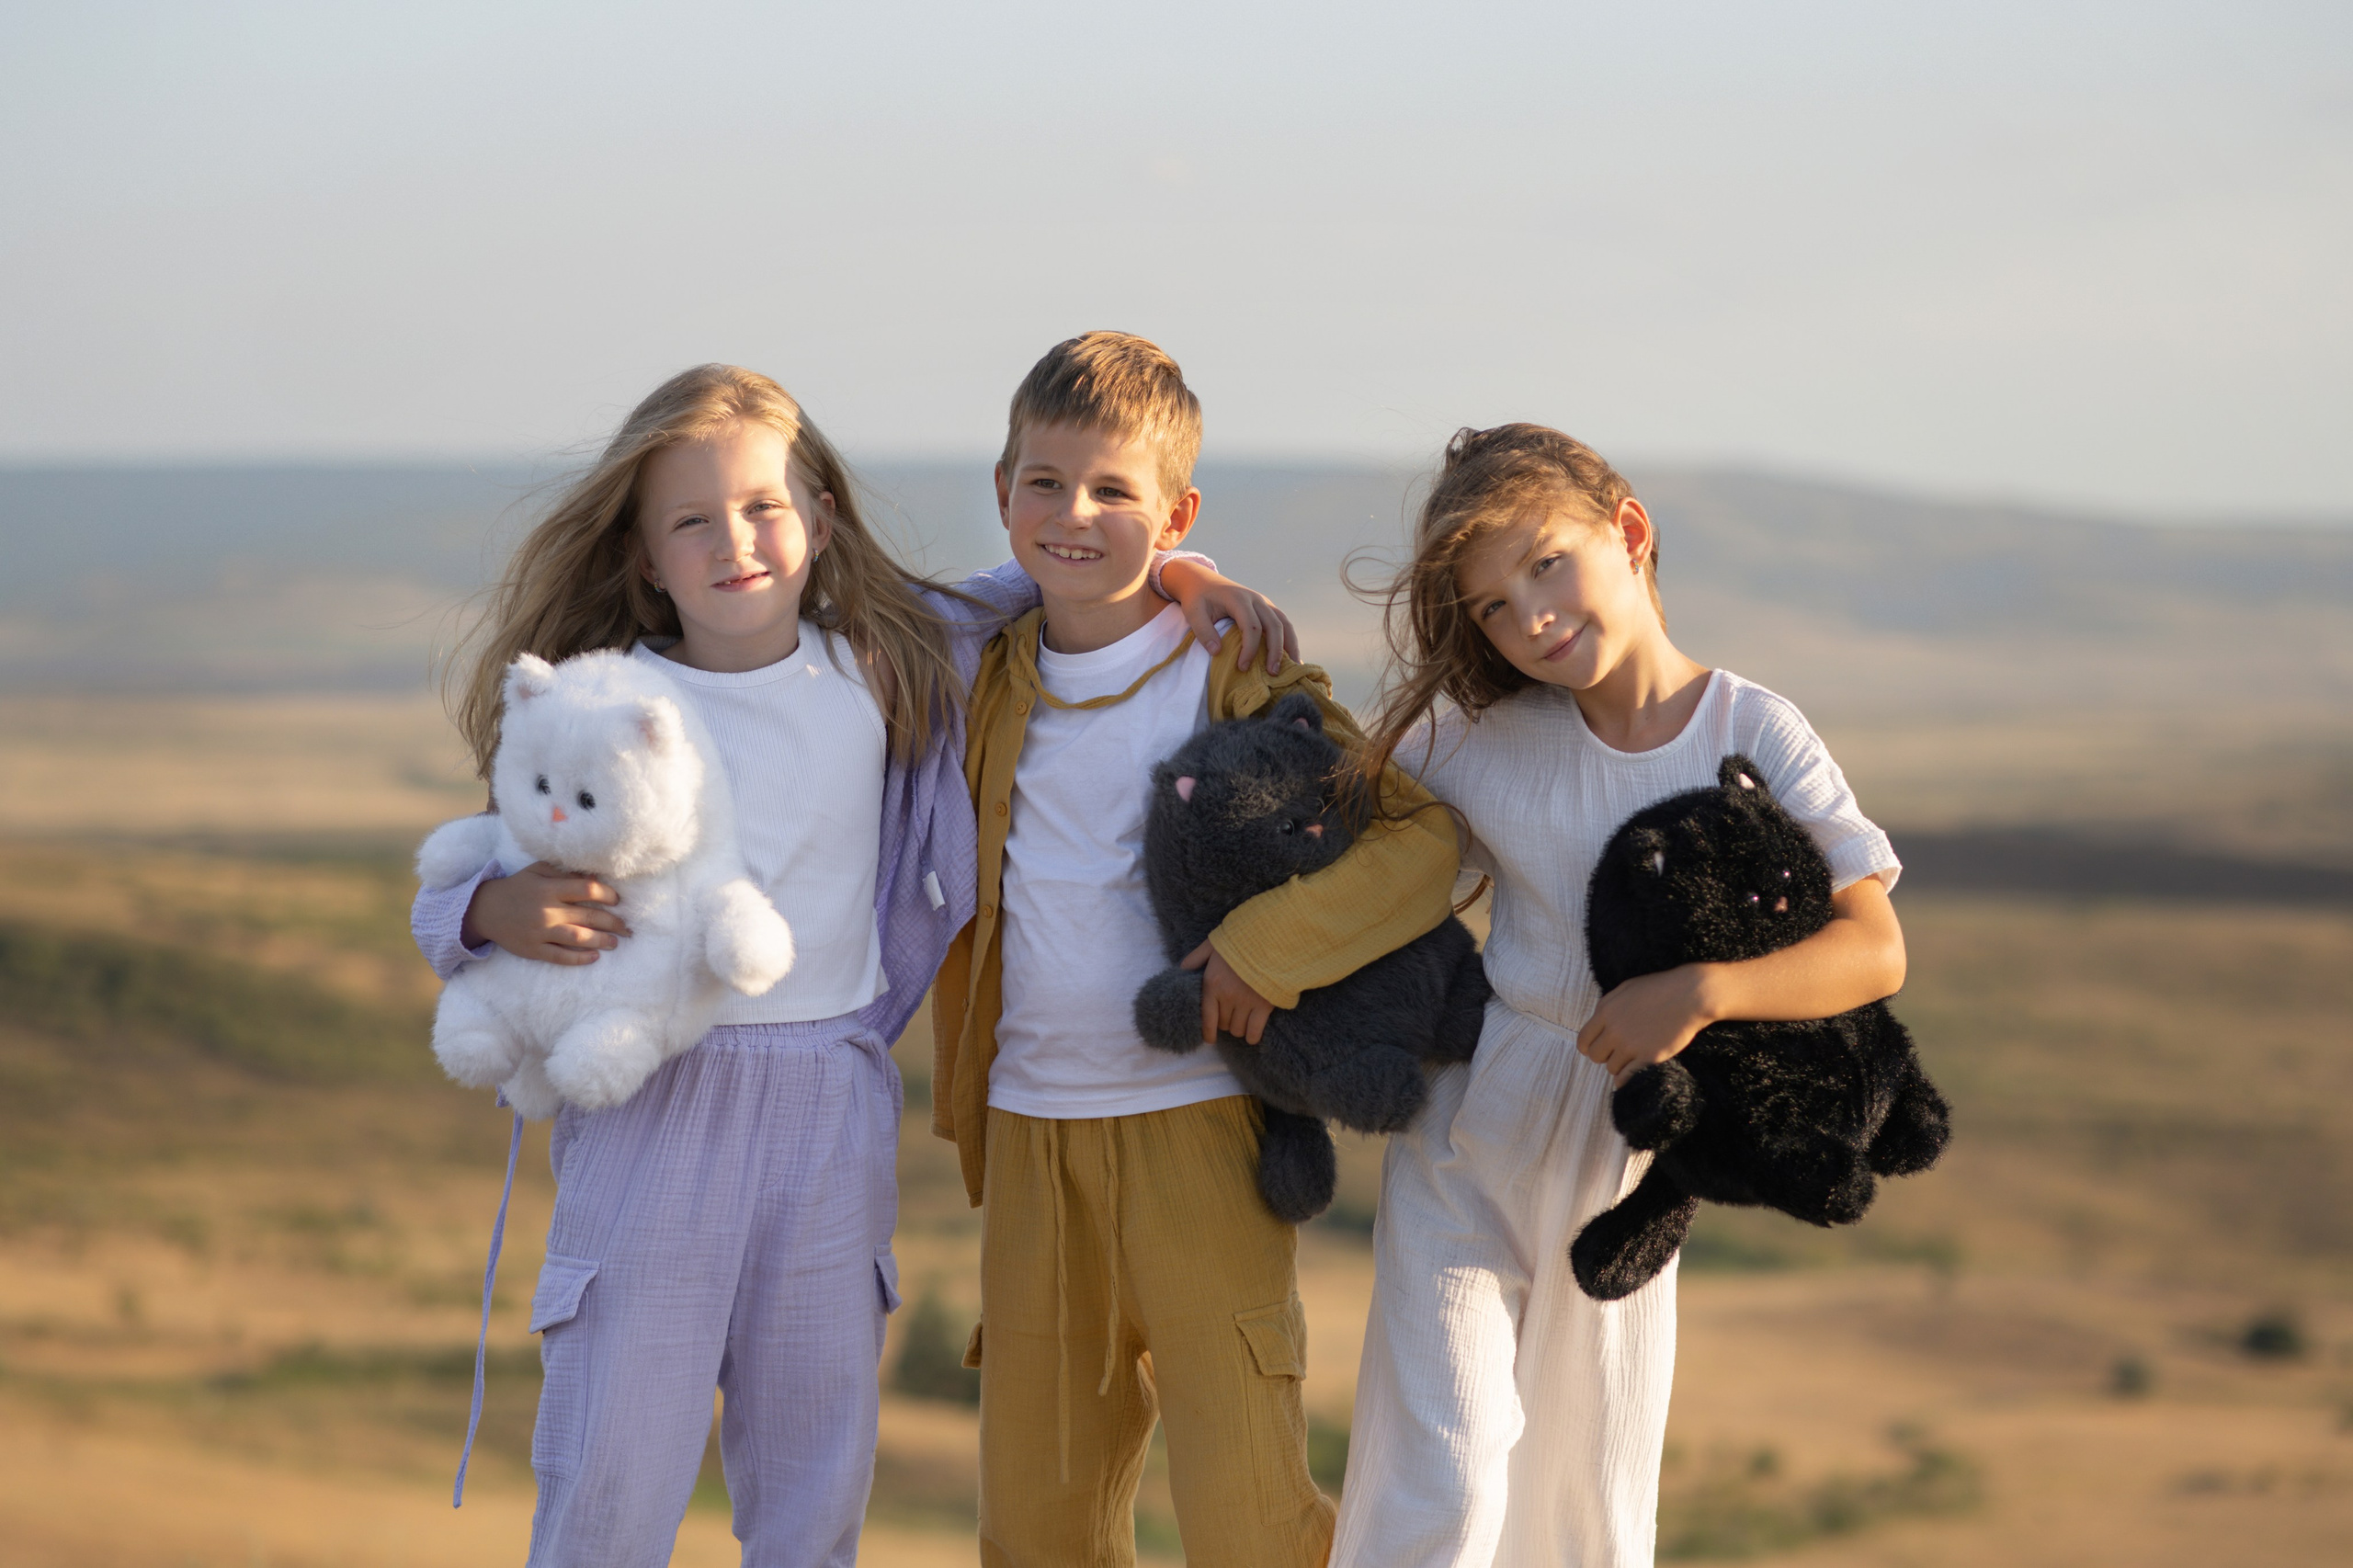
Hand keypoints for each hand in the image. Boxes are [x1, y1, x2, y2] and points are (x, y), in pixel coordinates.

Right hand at [463, 862, 630, 965]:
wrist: (485, 909)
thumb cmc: (517, 887)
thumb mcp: (538, 871)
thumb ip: (565, 873)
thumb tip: (595, 875)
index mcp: (549, 889)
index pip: (587, 890)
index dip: (607, 895)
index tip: (617, 901)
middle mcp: (547, 911)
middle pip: (588, 916)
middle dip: (613, 922)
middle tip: (627, 927)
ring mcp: (540, 932)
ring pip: (578, 938)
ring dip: (601, 941)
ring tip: (615, 943)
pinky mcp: (533, 949)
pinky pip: (560, 957)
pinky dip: (579, 958)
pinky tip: (594, 957)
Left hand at [1161, 560, 1298, 674]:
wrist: (1202, 580)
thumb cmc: (1197, 599)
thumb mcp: (1193, 613)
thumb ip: (1203, 632)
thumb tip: (1217, 652)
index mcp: (1238, 599)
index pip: (1252, 626)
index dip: (1250, 649)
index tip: (1242, 667)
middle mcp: (1256, 599)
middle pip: (1274, 625)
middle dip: (1275, 650)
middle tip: (1273, 674)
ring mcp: (1263, 602)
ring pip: (1284, 623)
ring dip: (1290, 645)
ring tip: (1293, 667)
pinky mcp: (1266, 607)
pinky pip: (1282, 622)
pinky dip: (1288, 639)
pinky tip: (1290, 656)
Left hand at [1182, 939, 1276, 1044]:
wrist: (1270, 939)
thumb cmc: (1241, 941)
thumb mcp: (1213, 944)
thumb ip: (1196, 957)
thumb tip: (1182, 970)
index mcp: (1212, 983)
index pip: (1206, 1017)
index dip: (1207, 1032)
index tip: (1209, 1039)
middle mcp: (1227, 996)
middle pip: (1223, 1024)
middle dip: (1225, 1022)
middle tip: (1231, 1015)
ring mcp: (1246, 1002)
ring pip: (1237, 1029)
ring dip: (1239, 1028)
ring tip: (1242, 1019)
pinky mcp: (1264, 1006)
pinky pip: (1254, 1031)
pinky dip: (1252, 1036)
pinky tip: (1252, 1034)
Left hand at [1576, 965, 1714, 1086]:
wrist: (1689, 996)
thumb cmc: (1659, 988)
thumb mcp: (1626, 989)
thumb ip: (1607, 1006)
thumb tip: (1598, 1023)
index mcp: (1606, 1012)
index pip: (1584, 1039)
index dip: (1588, 1046)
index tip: (1594, 1048)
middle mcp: (1615, 1031)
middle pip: (1595, 1056)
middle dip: (1603, 1055)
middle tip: (1613, 1052)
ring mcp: (1631, 1045)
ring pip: (1611, 1068)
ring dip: (1617, 1065)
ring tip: (1627, 1058)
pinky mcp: (1648, 1057)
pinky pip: (1627, 1076)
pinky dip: (1624, 1079)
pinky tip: (1625, 1079)